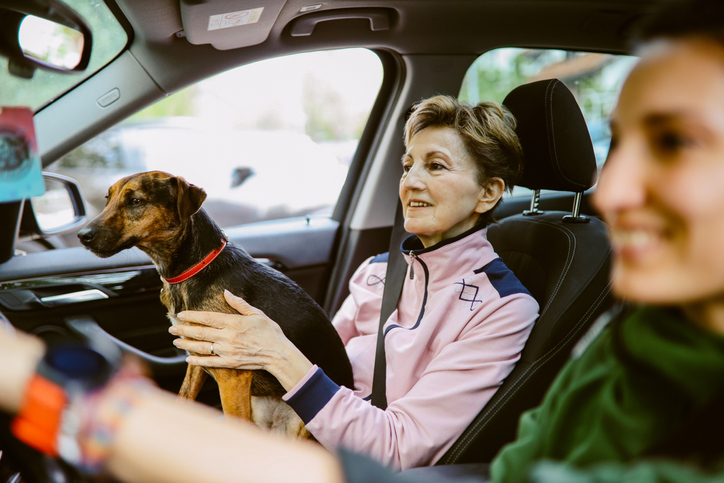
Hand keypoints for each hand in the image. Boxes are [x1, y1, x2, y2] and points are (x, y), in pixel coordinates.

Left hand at [169, 290, 312, 390]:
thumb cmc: (270, 332)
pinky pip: (210, 362)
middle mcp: (227, 337)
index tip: (181, 314)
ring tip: (176, 342)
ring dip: (187, 344)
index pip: (207, 318)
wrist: (278, 354)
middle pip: (200, 332)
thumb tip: (226, 293)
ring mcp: (227, 351)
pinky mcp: (230, 363)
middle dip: (183, 330)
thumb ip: (239, 304)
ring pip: (201, 347)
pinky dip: (198, 361)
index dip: (192, 316)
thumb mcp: (257, 314)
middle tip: (172, 329)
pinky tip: (189, 359)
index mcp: (233, 322)